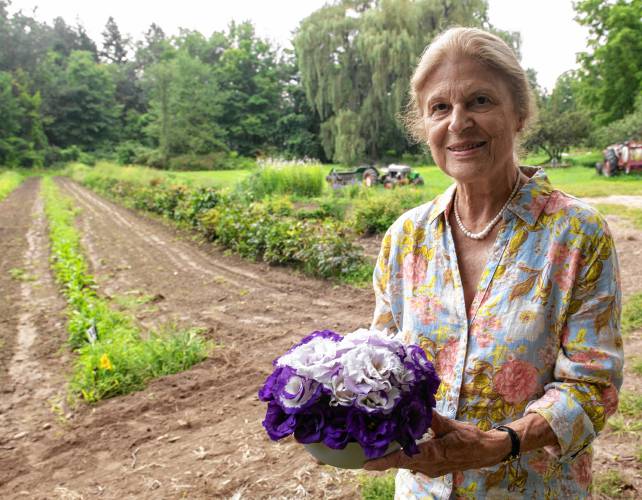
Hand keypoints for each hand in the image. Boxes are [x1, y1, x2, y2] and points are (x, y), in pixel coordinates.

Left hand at [363, 411, 510, 477]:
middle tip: (365, 449)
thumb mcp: (450, 425)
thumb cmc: (471, 439)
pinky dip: (405, 456)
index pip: (401, 460)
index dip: (383, 462)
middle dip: (383, 458)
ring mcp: (431, 469)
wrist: (487, 452)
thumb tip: (415, 405)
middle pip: (400, 463)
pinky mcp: (434, 468)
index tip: (366, 465)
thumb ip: (431, 418)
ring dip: (393, 457)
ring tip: (378, 446)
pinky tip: (400, 445)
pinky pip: (414, 464)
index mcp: (431, 455)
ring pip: (406, 464)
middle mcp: (428, 466)